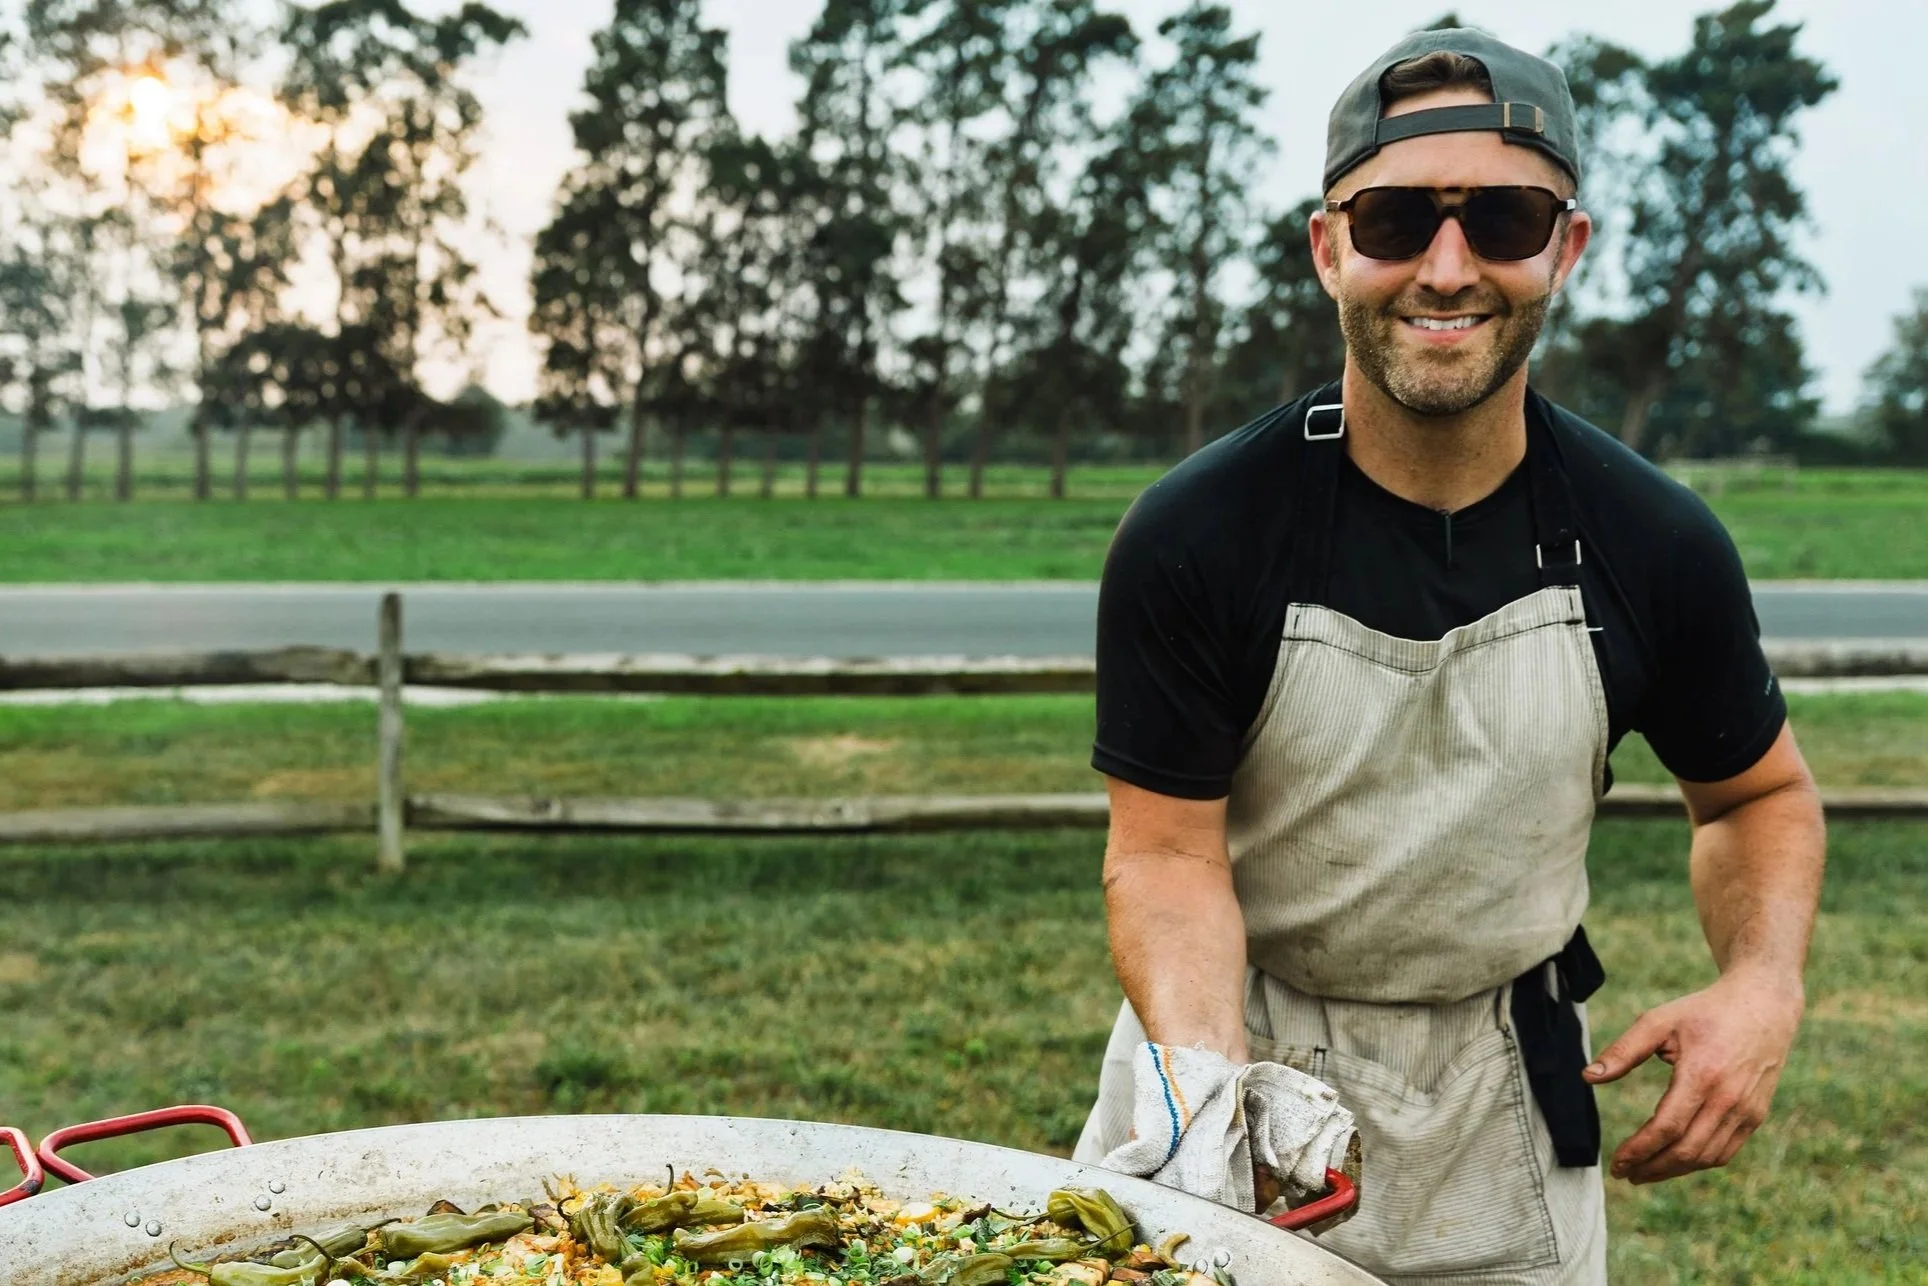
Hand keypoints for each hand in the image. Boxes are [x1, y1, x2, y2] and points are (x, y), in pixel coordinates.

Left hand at [1581, 970, 1802, 1183]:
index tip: (1616, 1161)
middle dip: (1652, 1168)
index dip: (1639, 1150)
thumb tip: (1587, 1077)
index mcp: (1702, 1074)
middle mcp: (1728, 1099)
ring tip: (1644, 1172)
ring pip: (1707, 1157)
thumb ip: (1623, 1051)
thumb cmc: (1704, 1012)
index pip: (1667, 1128)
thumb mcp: (1659, 1021)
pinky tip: (1674, 1160)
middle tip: (1624, 1173)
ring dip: (1674, 1171)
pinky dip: (1698, 1162)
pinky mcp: (1756, 1116)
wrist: (1763, 1006)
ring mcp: (1746, 1111)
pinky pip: (1725, 1151)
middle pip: (1687, 1151)